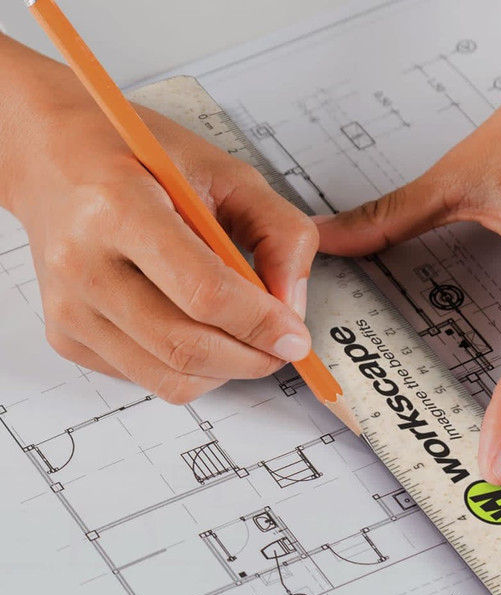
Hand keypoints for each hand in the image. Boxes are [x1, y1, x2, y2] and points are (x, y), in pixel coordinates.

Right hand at [0, 37, 315, 403]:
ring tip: (243, 336)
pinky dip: (191, 368)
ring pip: (171, 378)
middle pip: (187, 346)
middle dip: (253, 358)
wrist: (55, 160)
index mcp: (119, 207)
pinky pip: (149, 379)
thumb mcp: (228, 174)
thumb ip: (279, 233)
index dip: (261, 323)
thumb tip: (292, 306)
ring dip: (226, 370)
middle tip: (281, 346)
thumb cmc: (140, 160)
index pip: (204, 292)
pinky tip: (195, 328)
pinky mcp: (67, 336)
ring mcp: (69, 308)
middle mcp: (82, 263)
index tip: (295, 337)